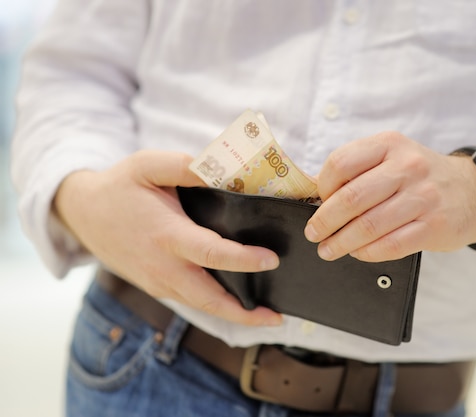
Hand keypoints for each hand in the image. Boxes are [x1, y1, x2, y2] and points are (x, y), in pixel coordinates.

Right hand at [54, 150, 282, 325]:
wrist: (83, 214)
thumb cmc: (120, 187)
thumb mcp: (148, 165)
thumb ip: (185, 166)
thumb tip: (224, 172)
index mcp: (166, 234)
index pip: (211, 253)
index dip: (243, 260)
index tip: (271, 260)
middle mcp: (163, 266)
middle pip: (209, 299)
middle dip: (245, 313)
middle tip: (277, 317)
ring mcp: (159, 281)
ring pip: (201, 306)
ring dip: (234, 315)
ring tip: (266, 316)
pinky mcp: (157, 286)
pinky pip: (191, 300)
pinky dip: (216, 306)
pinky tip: (237, 302)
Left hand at [304, 132, 475, 261]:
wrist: (474, 192)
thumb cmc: (420, 177)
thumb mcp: (393, 157)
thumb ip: (360, 170)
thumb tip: (317, 195)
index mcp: (389, 144)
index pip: (341, 163)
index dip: (322, 187)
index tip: (318, 203)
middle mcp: (408, 166)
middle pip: (352, 198)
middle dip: (325, 221)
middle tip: (314, 234)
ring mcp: (423, 197)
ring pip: (369, 226)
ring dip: (341, 243)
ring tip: (328, 249)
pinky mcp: (434, 226)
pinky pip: (390, 245)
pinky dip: (366, 253)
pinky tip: (357, 253)